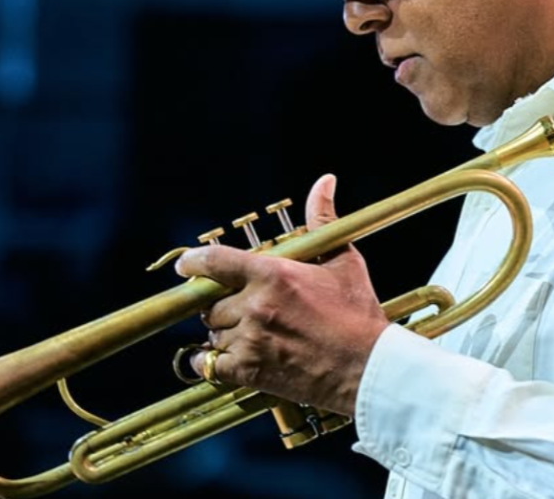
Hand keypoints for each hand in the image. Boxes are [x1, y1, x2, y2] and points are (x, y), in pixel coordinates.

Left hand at [174, 174, 389, 415]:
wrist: (368, 369)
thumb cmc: (358, 315)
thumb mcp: (343, 261)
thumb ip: (322, 219)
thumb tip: (324, 182)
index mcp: (273, 275)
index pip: (214, 262)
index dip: (193, 262)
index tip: (185, 266)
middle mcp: (255, 306)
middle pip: (211, 302)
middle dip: (221, 304)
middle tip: (240, 308)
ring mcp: (250, 340)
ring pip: (213, 333)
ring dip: (224, 333)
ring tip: (249, 334)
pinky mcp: (249, 372)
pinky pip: (210, 365)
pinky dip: (214, 362)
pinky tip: (231, 359)